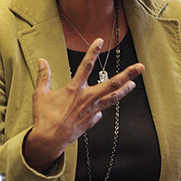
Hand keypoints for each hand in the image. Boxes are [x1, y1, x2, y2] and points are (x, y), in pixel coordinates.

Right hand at [23, 38, 143, 172]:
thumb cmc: (44, 117)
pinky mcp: (91, 121)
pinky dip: (101, 107)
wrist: (50, 139)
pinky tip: (101, 108)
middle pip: (112, 84)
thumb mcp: (40, 94)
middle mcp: (87, 98)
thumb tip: (42, 61)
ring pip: (113, 98)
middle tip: (140, 67)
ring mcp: (92, 110)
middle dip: (127, 75)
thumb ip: (43, 76)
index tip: (99, 41)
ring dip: (124, 91)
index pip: (86, 66)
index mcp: (74, 89)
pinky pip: (100, 112)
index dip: (93, 52)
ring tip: (133, 84)